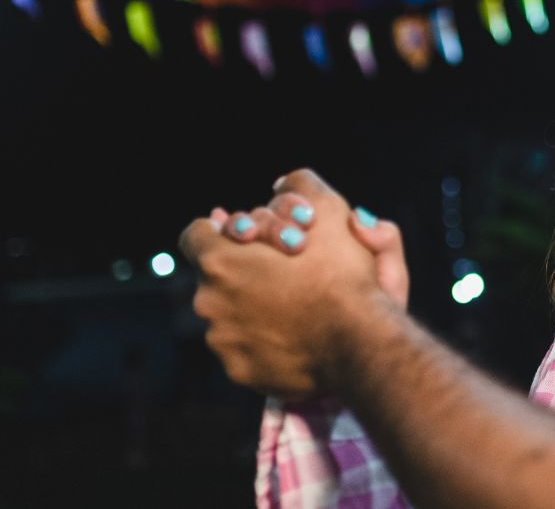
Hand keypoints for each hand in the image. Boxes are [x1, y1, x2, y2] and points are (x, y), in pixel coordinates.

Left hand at [181, 169, 385, 397]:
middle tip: (281, 268)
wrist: (358, 342)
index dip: (221, 229)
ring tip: (293, 303)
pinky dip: (262, 339)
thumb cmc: (341, 273)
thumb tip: (279, 186)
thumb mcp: (328, 208)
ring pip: (227, 313)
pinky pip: (243, 347)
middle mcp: (209, 301)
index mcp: (219, 260)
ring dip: (251, 305)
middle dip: (242, 270)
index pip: (196, 234)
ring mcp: (222, 340)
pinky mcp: (240, 371)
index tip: (247, 234)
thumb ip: (298, 184)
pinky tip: (294, 333)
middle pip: (214, 276)